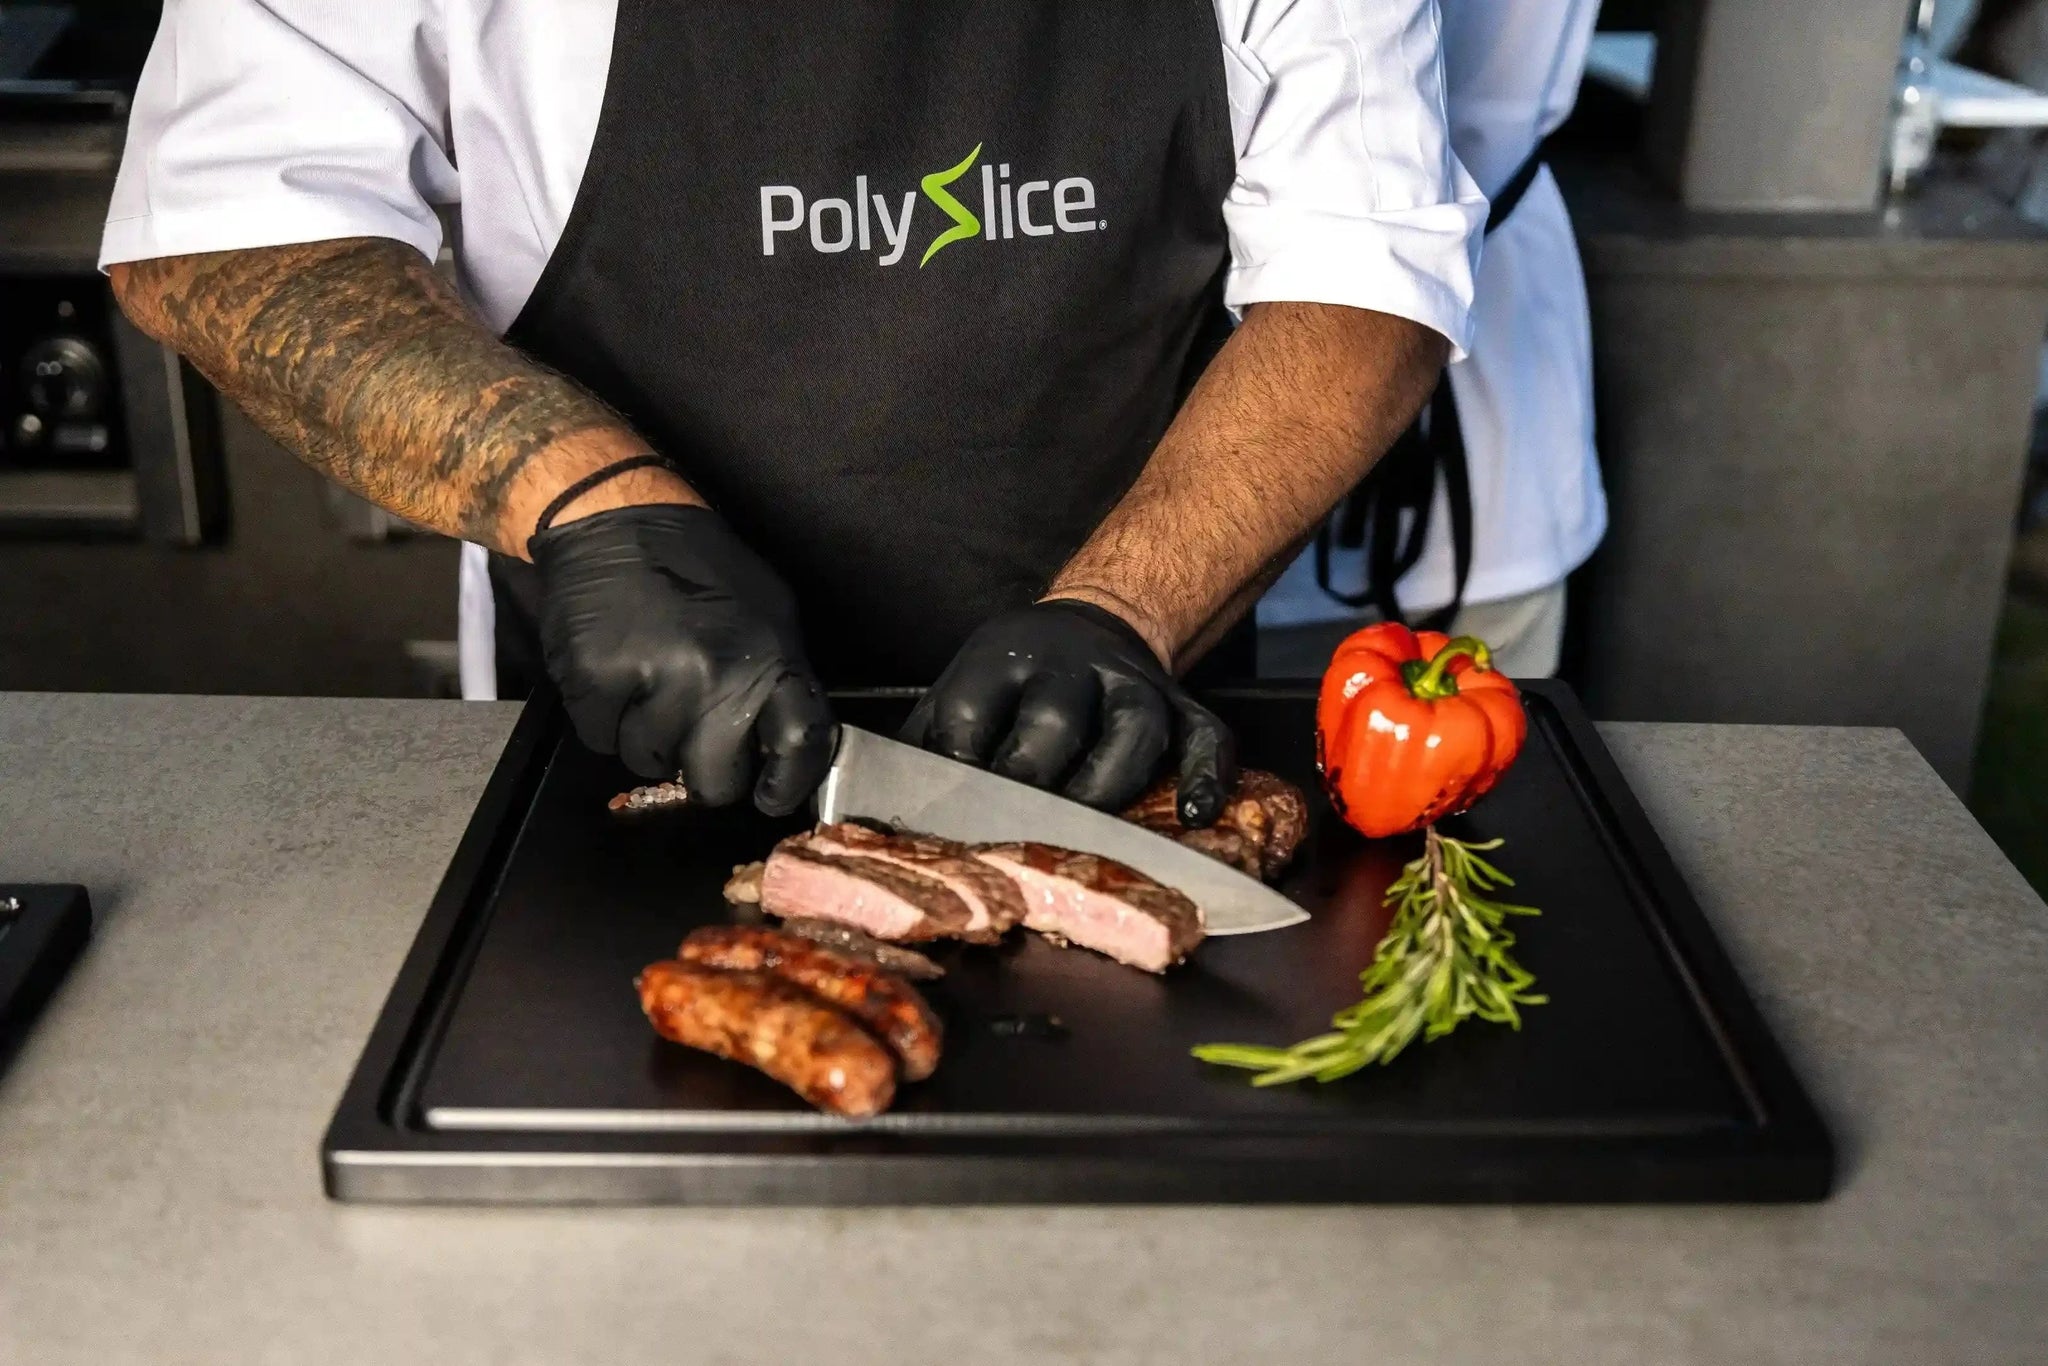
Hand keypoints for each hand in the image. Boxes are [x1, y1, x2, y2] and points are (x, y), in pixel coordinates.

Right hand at [529, 504, 834, 814]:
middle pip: (716, 781)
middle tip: (689, 734)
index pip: (800, 743)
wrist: (617, 519)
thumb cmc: (698, 569)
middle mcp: (716, 674)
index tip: (770, 796)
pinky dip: (602, 719)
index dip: (787, 783)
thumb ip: (776, 678)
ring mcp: (653, 678)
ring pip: (650, 763)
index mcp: (770, 656)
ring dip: (645, 738)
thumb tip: (782, 749)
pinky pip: (600, 740)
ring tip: (645, 682)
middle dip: (703, 771)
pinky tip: (612, 672)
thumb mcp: (767, 612)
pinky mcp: (595, 679)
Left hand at [903, 599, 1235, 822]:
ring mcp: (1133, 685)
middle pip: (1055, 717)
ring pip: (1134, 728)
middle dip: (1034, 777)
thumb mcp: (956, 693)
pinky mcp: (1183, 706)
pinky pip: (1207, 737)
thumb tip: (864, 817)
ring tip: (1093, 831)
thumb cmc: (1009, 684)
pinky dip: (1208, 775)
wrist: (1092, 625)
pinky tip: (1194, 814)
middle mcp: (1071, 666)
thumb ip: (921, 746)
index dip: (962, 765)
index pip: (975, 712)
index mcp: (1001, 661)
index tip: (952, 811)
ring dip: (1112, 782)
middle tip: (1017, 829)